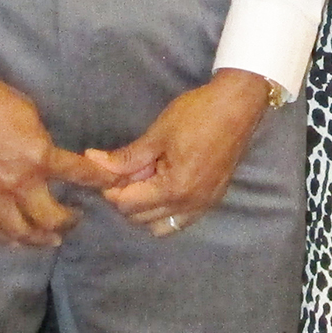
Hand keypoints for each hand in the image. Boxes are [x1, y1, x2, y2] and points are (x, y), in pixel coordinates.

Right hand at [0, 22, 108, 247]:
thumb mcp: (26, 112)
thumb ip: (40, 141)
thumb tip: (47, 157)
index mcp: (37, 156)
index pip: (78, 175)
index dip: (99, 181)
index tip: (110, 185)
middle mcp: (17, 183)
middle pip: (50, 219)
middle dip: (68, 222)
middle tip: (74, 219)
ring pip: (20, 232)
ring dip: (40, 238)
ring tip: (50, 239)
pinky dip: (5, 238)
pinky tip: (14, 239)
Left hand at [88, 70, 273, 233]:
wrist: (238, 106)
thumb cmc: (196, 115)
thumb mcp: (157, 134)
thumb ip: (126, 157)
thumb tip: (94, 161)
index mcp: (174, 189)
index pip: (128, 204)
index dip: (111, 188)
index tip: (109, 169)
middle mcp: (190, 205)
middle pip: (141, 219)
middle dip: (127, 198)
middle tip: (127, 171)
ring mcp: (204, 206)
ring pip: (160, 226)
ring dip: (146, 210)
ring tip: (146, 181)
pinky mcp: (213, 200)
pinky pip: (181, 220)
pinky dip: (167, 211)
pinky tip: (164, 187)